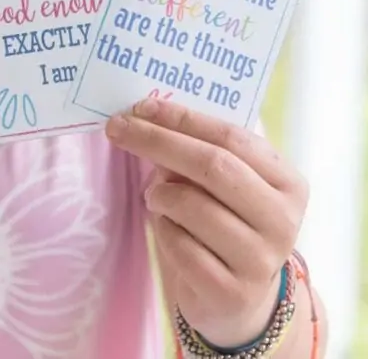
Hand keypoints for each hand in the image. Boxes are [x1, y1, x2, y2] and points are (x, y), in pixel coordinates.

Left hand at [105, 98, 308, 346]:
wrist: (239, 299)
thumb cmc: (226, 225)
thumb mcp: (225, 187)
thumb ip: (198, 154)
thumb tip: (145, 119)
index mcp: (288, 183)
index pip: (232, 137)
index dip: (182, 119)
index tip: (140, 107)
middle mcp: (283, 221)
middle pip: (212, 166)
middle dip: (157, 141)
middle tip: (117, 128)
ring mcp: (260, 260)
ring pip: (191, 205)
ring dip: (159, 194)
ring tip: (155, 196)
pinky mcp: (230, 292)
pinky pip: (179, 245)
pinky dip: (161, 229)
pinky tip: (167, 228)